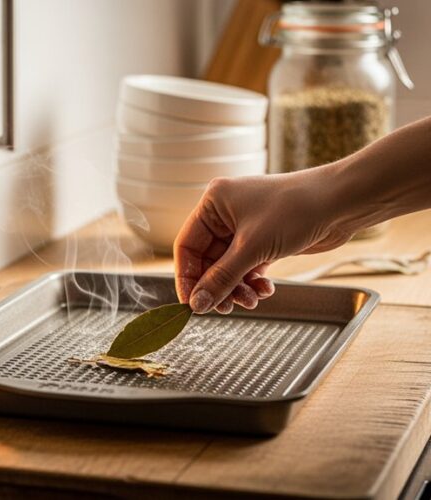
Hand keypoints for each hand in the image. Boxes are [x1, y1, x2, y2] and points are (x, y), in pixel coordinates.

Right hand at [174, 169, 355, 313]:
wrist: (343, 202)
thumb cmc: (297, 208)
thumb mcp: (252, 248)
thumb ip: (222, 278)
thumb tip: (197, 304)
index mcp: (214, 203)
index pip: (187, 246)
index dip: (187, 278)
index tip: (192, 304)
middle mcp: (226, 213)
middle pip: (208, 260)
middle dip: (218, 286)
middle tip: (224, 308)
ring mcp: (246, 227)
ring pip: (228, 267)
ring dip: (236, 287)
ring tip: (251, 300)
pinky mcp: (264, 239)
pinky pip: (247, 267)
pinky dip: (252, 281)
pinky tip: (265, 290)